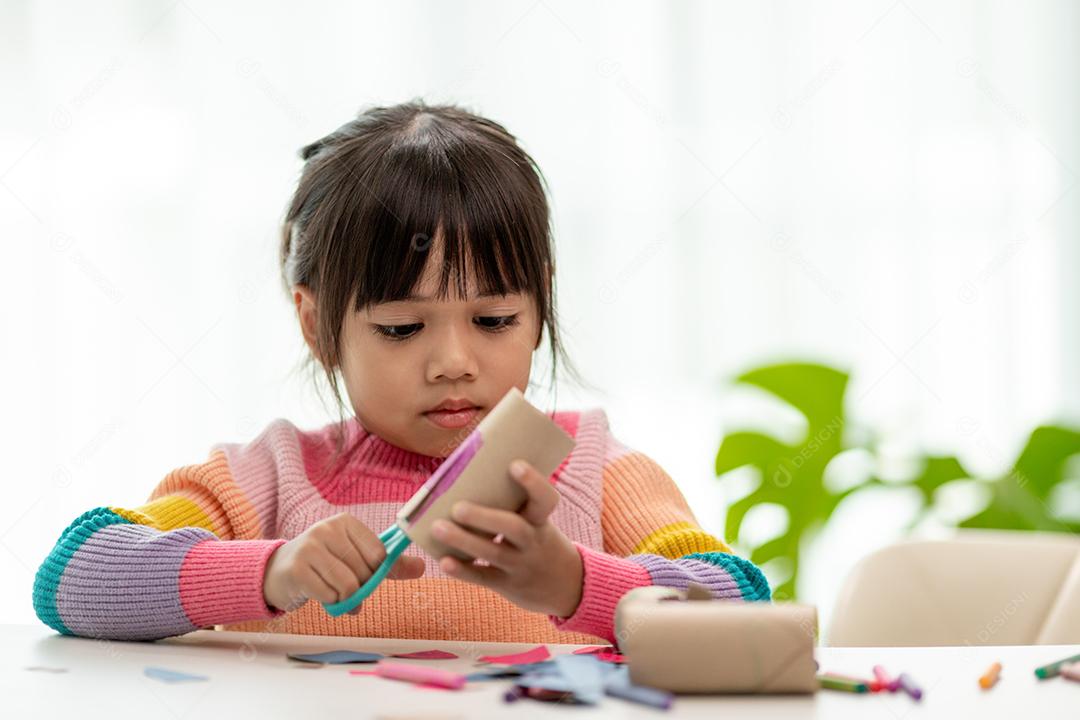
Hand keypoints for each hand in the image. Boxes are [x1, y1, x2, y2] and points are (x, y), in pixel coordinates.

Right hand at [262, 512, 424, 612]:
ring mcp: (310, 547)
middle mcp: (327, 529)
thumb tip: (422, 567)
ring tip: (332, 591)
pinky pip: (329, 595)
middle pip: (363, 571)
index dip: (375, 572)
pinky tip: (319, 594)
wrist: (278, 572)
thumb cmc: (324, 565)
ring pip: (348, 585)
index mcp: (345, 522)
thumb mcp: (356, 559)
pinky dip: (329, 603)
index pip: (378, 554)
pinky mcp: (297, 569)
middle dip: (359, 588)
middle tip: (344, 587)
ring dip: (344, 598)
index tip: (362, 574)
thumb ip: (388, 565)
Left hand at [431, 459, 583, 617]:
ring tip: (437, 528)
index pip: (545, 499)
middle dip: (484, 517)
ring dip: (463, 541)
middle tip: (457, 507)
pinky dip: (463, 570)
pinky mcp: (508, 585)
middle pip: (512, 527)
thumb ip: (514, 505)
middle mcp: (533, 541)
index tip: (515, 465)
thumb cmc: (539, 540)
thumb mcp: (538, 522)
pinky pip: (484, 577)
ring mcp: (521, 565)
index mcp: (541, 519)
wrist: (567, 585)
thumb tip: (470, 476)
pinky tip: (444, 561)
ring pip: (493, 552)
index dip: (533, 482)